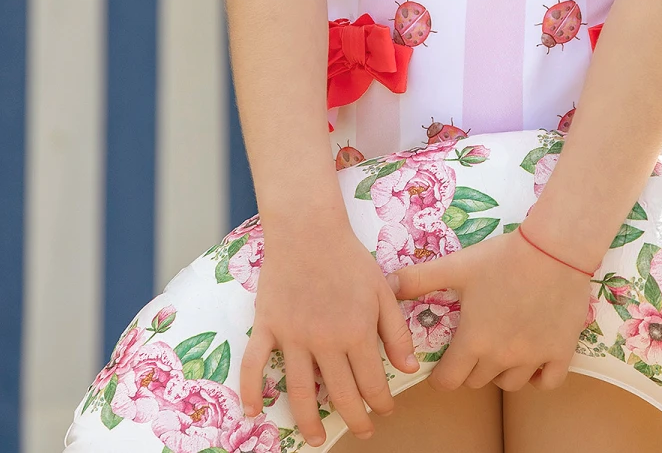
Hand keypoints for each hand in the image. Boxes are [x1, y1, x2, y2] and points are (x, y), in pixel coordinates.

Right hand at [238, 207, 418, 444]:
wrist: (308, 229)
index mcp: (356, 331)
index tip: (385, 411)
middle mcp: (325, 341)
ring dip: (309, 422)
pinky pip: (254, 365)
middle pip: (340, 394)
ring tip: (317, 439)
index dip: (381, 402)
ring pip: (300, 392)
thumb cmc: (349, 258)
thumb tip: (410, 369)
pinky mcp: (266, 327)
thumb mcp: (383, 290)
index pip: (372, 382)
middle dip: (354, 419)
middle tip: (361, 431)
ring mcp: (292, 336)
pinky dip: (251, 390)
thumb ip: (396, 331)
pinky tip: (254, 412)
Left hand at [388, 226, 594, 392]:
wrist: (554, 248)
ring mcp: (533, 358)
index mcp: (474, 341)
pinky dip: (538, 378)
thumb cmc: (503, 256)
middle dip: (470, 369)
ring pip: (510, 385)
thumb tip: (387, 284)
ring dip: (501, 372)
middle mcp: (502, 357)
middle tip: (472, 347)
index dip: (441, 375)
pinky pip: (547, 383)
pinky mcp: (561, 352)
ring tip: (500, 350)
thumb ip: (420, 279)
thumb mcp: (458, 266)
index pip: (448, 382)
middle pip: (477, 382)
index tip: (443, 365)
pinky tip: (533, 359)